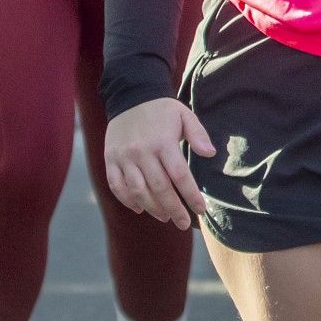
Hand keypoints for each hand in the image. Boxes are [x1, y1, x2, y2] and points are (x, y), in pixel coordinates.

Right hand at [104, 97, 214, 229]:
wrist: (130, 97)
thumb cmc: (163, 110)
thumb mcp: (185, 115)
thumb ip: (198, 134)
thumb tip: (210, 154)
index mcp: (163, 143)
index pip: (180, 176)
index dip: (190, 195)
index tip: (200, 209)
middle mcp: (142, 152)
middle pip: (159, 188)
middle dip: (173, 209)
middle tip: (183, 223)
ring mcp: (123, 158)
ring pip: (137, 191)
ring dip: (152, 208)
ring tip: (166, 217)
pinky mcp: (110, 160)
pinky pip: (116, 186)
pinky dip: (127, 200)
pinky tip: (140, 209)